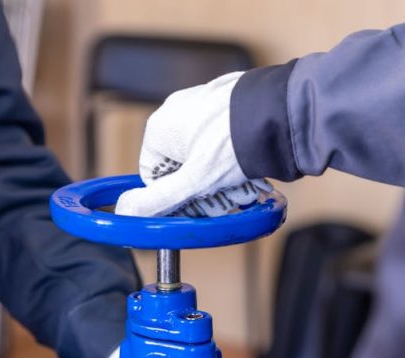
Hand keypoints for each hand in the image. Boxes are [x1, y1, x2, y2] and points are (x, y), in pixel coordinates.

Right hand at [115, 71, 263, 217]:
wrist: (279, 113)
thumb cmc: (236, 144)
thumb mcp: (193, 182)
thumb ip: (157, 199)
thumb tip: (125, 210)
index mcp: (159, 127)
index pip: (153, 177)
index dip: (177, 196)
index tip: (199, 204)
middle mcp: (175, 110)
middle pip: (180, 165)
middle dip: (202, 186)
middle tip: (225, 198)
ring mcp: (200, 102)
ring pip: (202, 153)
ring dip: (219, 174)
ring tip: (242, 183)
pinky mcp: (224, 99)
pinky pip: (220, 135)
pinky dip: (231, 153)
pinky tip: (249, 162)